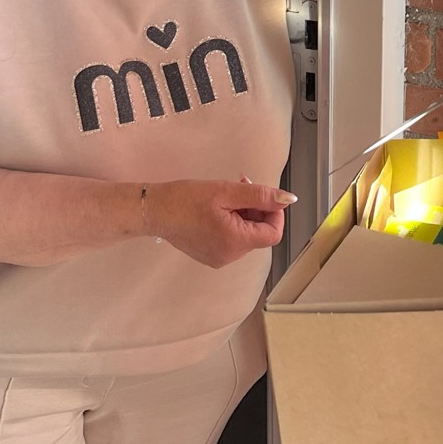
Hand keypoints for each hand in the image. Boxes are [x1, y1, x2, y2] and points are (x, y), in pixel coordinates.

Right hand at [149, 179, 293, 267]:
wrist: (154, 210)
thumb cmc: (186, 199)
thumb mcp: (227, 191)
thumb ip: (260, 196)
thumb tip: (288, 200)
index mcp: (236, 242)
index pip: (273, 233)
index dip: (274, 212)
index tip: (263, 194)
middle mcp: (230, 256)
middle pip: (259, 233)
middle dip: (256, 208)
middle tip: (241, 185)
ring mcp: (219, 258)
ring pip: (246, 235)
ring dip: (244, 213)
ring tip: (226, 195)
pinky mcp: (211, 255)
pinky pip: (232, 239)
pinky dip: (232, 222)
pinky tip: (217, 207)